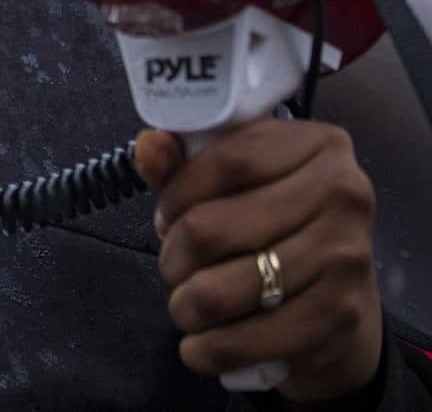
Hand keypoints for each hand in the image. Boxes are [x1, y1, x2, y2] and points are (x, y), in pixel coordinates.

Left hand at [138, 121, 383, 403]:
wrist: (339, 303)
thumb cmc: (275, 228)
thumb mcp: (234, 184)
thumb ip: (186, 162)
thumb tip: (149, 145)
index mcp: (317, 145)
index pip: (228, 159)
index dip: (177, 192)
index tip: (163, 216)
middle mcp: (343, 194)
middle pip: (211, 227)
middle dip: (173, 256)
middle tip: (174, 265)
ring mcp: (345, 255)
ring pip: (221, 289)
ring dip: (185, 305)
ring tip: (186, 304)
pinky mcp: (340, 313)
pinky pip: (249, 338)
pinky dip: (209, 348)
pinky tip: (199, 345)